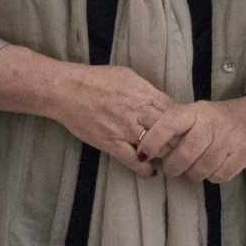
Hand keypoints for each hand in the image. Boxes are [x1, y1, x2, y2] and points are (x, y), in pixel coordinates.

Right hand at [47, 64, 170, 177]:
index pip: (173, 111)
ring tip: (166, 158)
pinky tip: (150, 171)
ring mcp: (125, 129)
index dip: (179, 121)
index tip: (179, 127)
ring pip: (157, 147)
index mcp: (143, 93)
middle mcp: (137, 111)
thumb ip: (145, 89)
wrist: (65, 89)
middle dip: (176, 138)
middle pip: (170, 130)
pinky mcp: (111, 143)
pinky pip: (134, 161)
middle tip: (178, 146)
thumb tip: (160, 100)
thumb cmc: (93, 79)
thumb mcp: (125, 75)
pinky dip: (145, 168)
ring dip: (163, 154)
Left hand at [135, 97, 245, 182]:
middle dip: (173, 167)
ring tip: (194, 166)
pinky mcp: (243, 156)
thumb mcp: (194, 113)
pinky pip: (218, 176)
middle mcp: (210, 125)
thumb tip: (141, 135)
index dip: (152, 140)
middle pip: (184, 155)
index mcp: (195, 112)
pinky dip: (212, 176)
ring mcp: (228, 141)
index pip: (168, 124)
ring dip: (192, 173)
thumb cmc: (217, 119)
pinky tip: (212, 167)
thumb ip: (171, 125)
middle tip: (171, 168)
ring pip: (200, 170)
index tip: (143, 154)